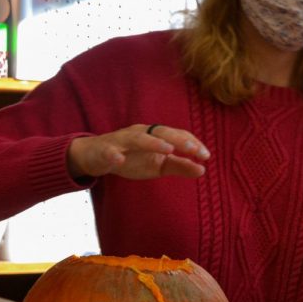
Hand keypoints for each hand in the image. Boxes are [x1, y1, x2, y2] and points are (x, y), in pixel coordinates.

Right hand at [67, 124, 210, 179]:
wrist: (96, 158)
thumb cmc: (132, 159)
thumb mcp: (159, 165)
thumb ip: (180, 166)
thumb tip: (203, 169)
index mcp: (156, 135)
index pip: (177, 134)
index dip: (192, 143)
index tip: (206, 155)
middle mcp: (141, 133)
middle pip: (162, 132)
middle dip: (179, 140)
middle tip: (194, 150)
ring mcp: (122, 140)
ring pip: (138, 138)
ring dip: (153, 142)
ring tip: (168, 150)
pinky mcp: (105, 150)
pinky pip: (109, 151)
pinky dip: (114, 154)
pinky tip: (120, 159)